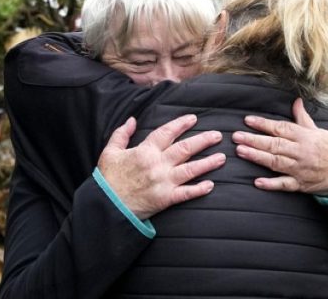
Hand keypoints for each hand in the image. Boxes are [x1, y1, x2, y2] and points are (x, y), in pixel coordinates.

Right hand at [98, 114, 224, 219]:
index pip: (166, 133)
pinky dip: (199, 190)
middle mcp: (157, 165)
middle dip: (203, 140)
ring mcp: (163, 182)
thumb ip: (121, 134)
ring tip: (222, 158)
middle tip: (218, 135)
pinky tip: (211, 185)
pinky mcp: (165, 199)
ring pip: (190, 169)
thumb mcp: (109, 152)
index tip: (193, 119)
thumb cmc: (107, 180)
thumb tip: (132, 120)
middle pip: (185, 148)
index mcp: (144, 151)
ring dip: (208, 163)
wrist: (105, 207)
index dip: (181, 124)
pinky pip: (186, 194)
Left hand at [232, 98, 327, 195]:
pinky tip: (257, 182)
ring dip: (257, 157)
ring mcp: (300, 168)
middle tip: (236, 136)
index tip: (248, 120)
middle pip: (274, 144)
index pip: (281, 128)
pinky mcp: (301, 184)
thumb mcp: (318, 130)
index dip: (263, 124)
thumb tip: (296, 101)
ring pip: (276, 162)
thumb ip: (303, 118)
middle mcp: (301, 151)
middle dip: (254, 140)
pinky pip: (284, 184)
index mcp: (304, 136)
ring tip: (241, 152)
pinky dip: (271, 184)